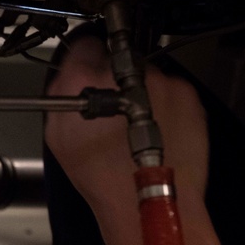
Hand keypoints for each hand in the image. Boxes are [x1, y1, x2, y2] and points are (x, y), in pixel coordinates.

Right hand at [44, 35, 209, 213]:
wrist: (144, 199)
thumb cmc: (100, 175)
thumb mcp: (58, 136)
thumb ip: (61, 96)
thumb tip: (70, 75)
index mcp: (86, 78)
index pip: (85, 44)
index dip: (85, 57)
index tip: (87, 69)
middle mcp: (125, 72)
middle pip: (117, 58)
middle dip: (113, 76)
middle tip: (112, 105)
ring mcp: (160, 81)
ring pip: (145, 74)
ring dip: (140, 90)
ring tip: (135, 123)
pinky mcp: (186, 94)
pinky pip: (171, 88)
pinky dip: (164, 102)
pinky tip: (156, 128)